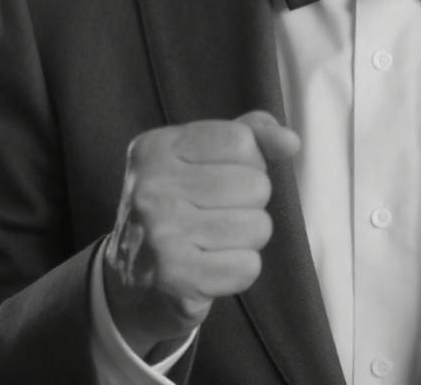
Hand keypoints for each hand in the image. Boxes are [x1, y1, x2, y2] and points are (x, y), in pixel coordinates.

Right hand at [102, 110, 300, 358]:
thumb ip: (252, 134)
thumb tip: (290, 142)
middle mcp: (152, 187)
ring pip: (258, 226)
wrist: (130, 285)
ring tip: (213, 243)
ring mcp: (160, 234)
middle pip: (255, 184)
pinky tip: (211, 269)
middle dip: (249, 203)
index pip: (241, 140)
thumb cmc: (180, 206)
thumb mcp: (204, 156)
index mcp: (156, 147)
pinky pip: (248, 266)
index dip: (248, 161)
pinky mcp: (175, 278)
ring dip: (247, 239)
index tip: (220, 177)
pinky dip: (239, 270)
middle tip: (214, 216)